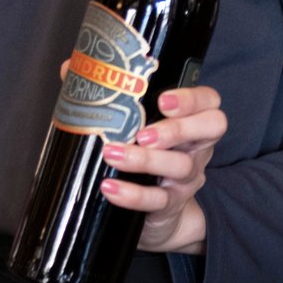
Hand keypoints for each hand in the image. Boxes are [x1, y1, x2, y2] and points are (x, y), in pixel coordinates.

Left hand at [98, 86, 224, 255]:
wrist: (158, 214)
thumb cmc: (144, 154)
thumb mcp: (136, 125)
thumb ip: (108, 94)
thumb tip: (71, 68)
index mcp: (191, 120)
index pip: (209, 101)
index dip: (192, 99)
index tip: (163, 100)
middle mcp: (197, 146)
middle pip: (211, 128)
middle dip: (177, 128)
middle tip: (143, 133)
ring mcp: (188, 177)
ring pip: (181, 165)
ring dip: (146, 159)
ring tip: (114, 154)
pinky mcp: (171, 204)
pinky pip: (158, 200)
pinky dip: (133, 194)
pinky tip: (109, 187)